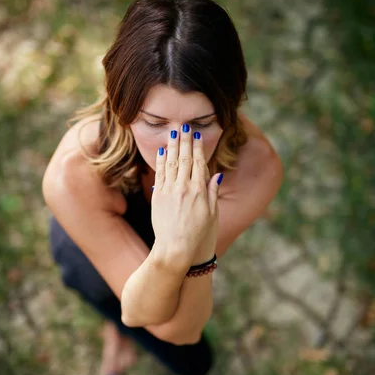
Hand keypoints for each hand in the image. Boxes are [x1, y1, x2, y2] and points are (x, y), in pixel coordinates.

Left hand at [151, 124, 221, 269]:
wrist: (176, 249)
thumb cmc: (198, 235)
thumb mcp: (212, 214)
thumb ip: (212, 192)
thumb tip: (215, 175)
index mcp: (199, 191)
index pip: (198, 163)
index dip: (197, 147)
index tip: (196, 135)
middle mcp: (183, 188)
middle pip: (183, 158)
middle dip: (184, 140)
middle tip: (184, 126)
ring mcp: (169, 191)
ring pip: (170, 163)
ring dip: (172, 146)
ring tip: (173, 133)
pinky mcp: (158, 197)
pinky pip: (160, 174)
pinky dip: (161, 161)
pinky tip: (162, 151)